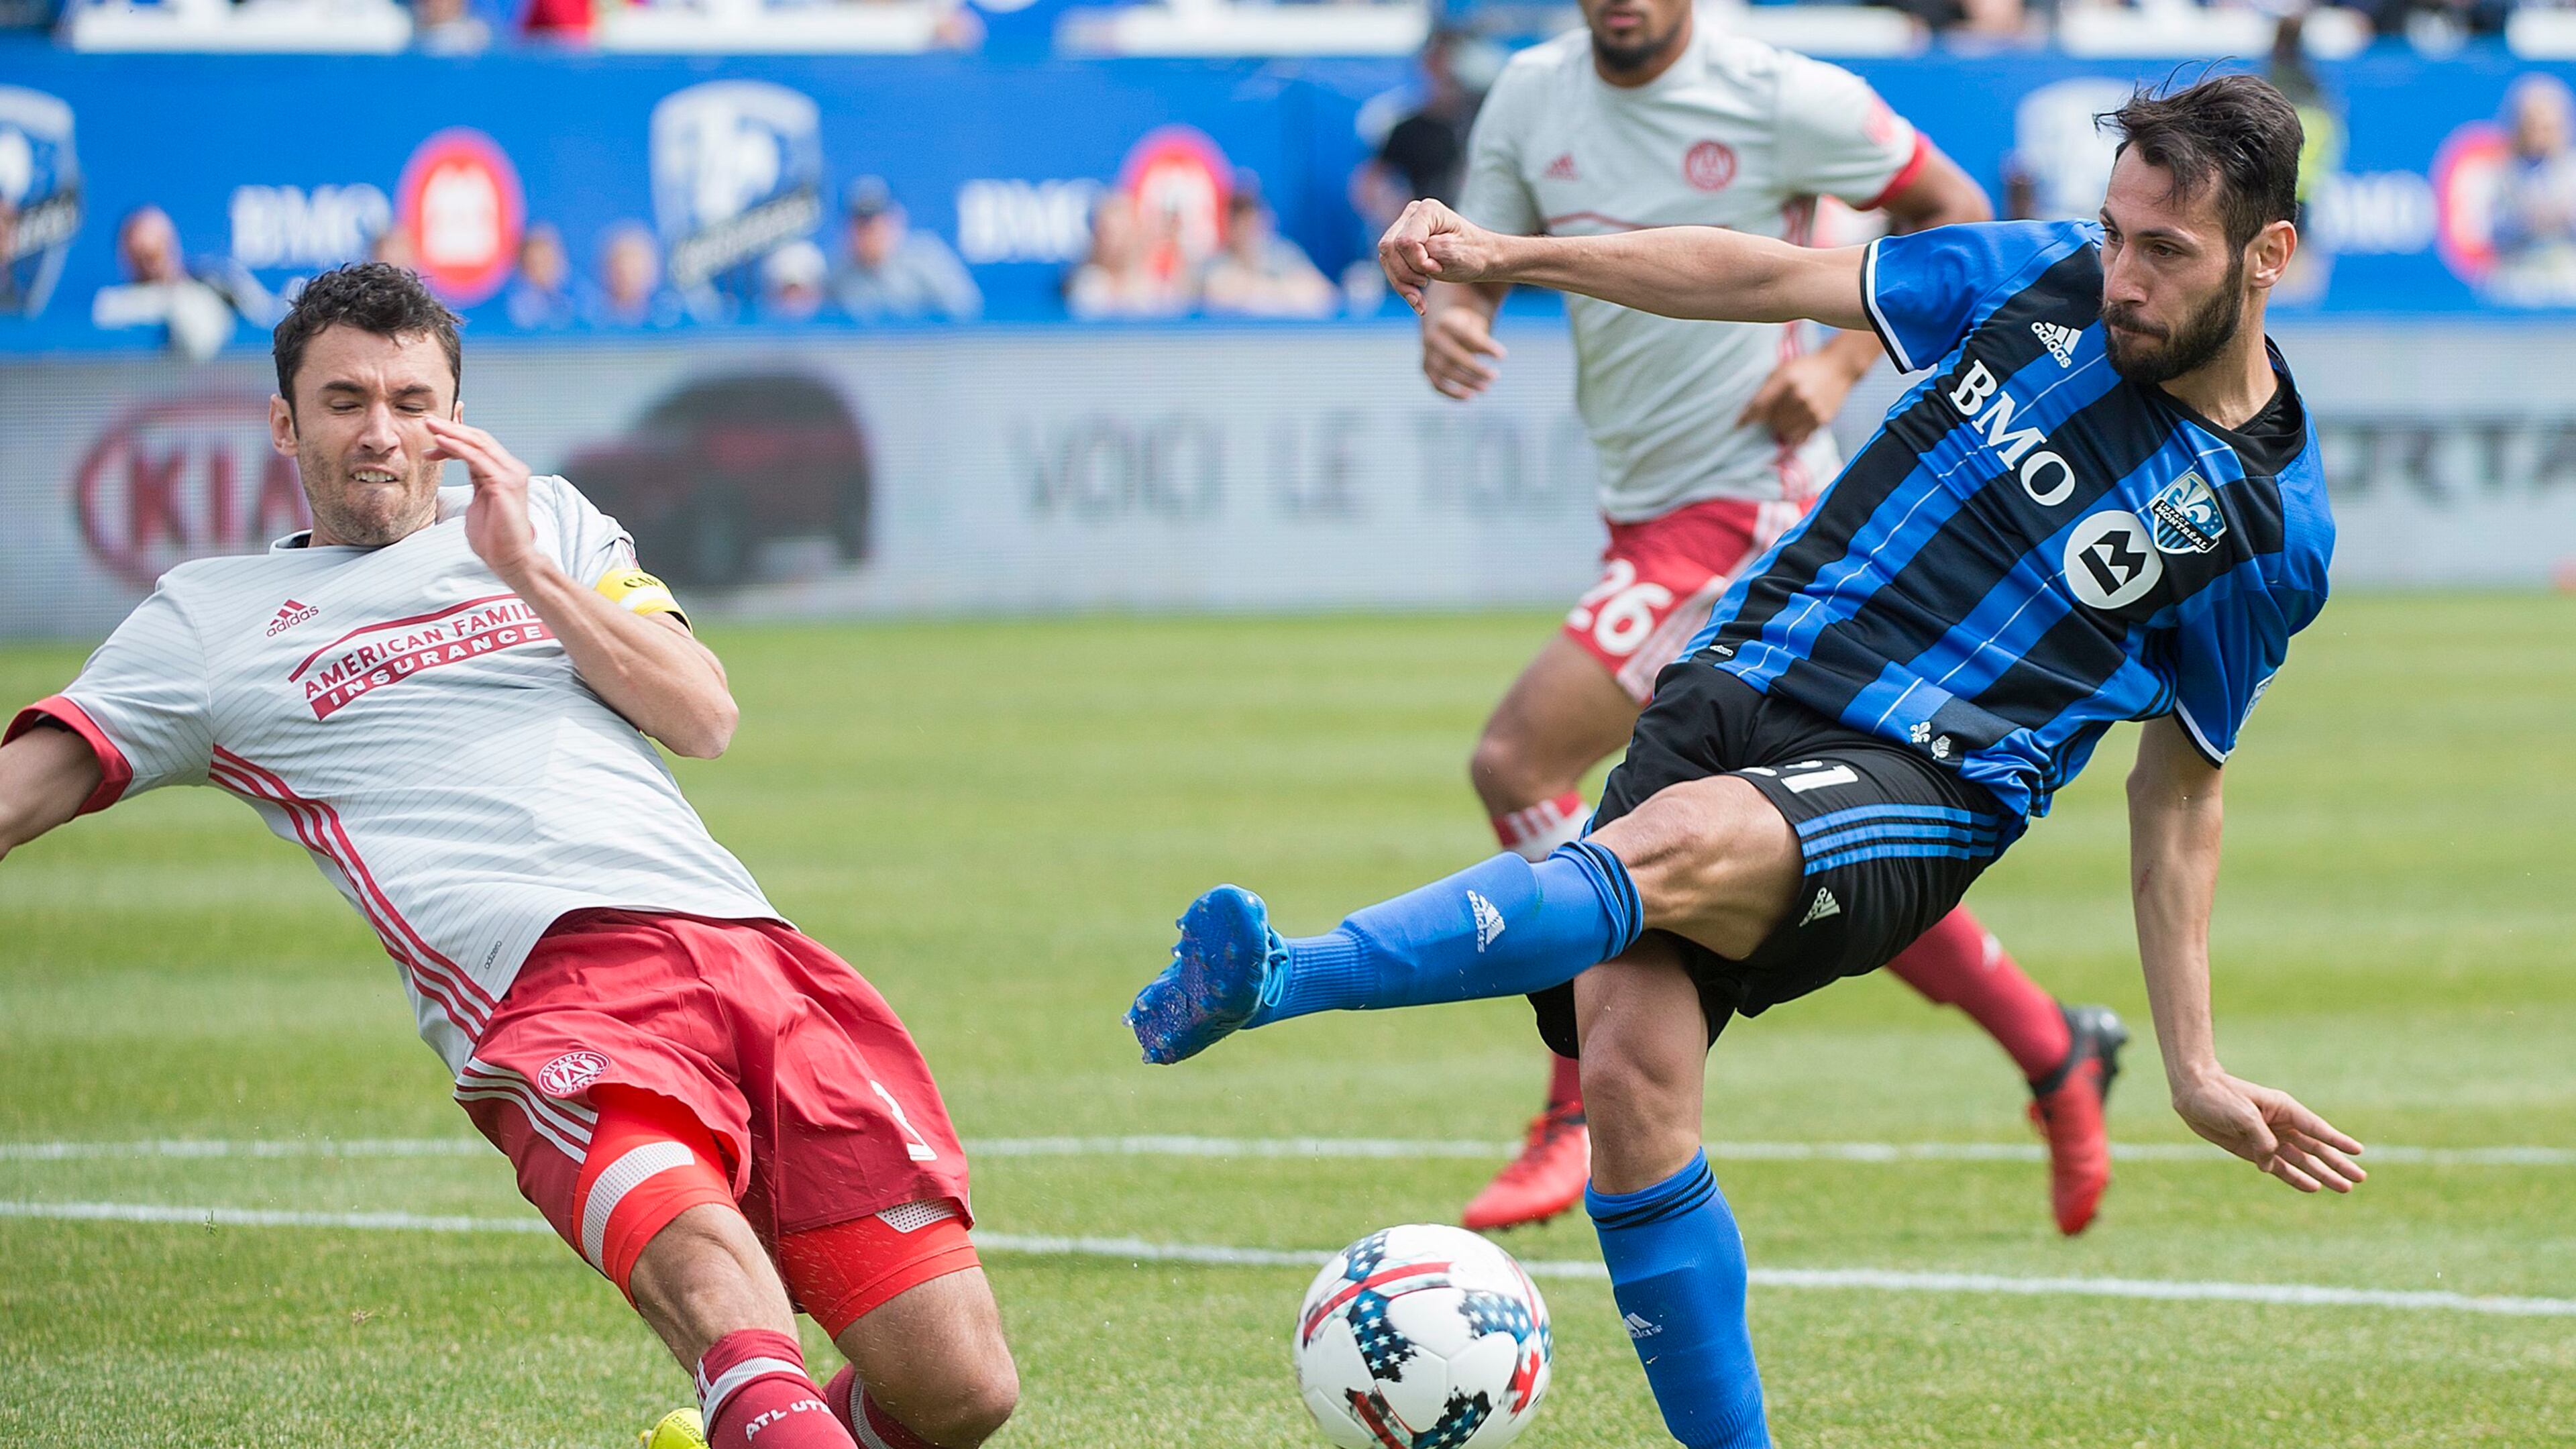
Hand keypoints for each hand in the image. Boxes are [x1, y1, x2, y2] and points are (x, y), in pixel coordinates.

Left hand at [424, 415, 540, 583]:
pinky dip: (456, 448)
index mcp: (506, 473)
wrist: (509, 559)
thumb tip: (460, 466)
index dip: (457, 435)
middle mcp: (512, 469)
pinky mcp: (504, 483)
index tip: (434, 432)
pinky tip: (440, 442)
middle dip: (452, 428)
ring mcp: (511, 475)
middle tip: (427, 420)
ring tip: (429, 425)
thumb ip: (474, 480)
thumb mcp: (478, 500)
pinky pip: (476, 459)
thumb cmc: (493, 537)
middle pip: (479, 439)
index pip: (480, 445)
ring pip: (478, 444)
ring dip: (451, 433)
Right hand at [1378, 200, 1505, 312]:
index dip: (1419, 262)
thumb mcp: (1452, 254)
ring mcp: (1404, 227)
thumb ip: (1423, 254)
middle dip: (1406, 272)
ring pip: (1385, 259)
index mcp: (1427, 210)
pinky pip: (1389, 266)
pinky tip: (1416, 301)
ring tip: (1420, 298)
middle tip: (1427, 281)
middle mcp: (1412, 214)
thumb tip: (1391, 254)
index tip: (1438, 269)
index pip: (1405, 241)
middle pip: (1389, 248)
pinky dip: (1402, 286)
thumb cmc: (1472, 254)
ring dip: (1402, 283)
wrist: (1480, 258)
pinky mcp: (1400, 244)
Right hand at [1422, 306, 1505, 399]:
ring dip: (1466, 382)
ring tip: (1485, 387)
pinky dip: (1452, 393)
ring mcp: (1428, 354)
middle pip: (1454, 356)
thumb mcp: (1474, 324)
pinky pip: (1437, 384)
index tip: (1503, 356)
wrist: (1439, 325)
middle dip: (1475, 369)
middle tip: (1495, 376)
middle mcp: (1433, 338)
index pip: (1467, 336)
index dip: (1485, 347)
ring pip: (1446, 372)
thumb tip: (1499, 356)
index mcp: (1446, 322)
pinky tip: (1470, 396)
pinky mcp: (1426, 369)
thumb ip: (1483, 337)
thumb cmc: (1464, 325)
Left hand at [1737, 351, 1861, 446]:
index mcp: (1787, 379)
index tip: (1738, 425)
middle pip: (1772, 420)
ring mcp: (1812, 409)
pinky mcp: (1822, 419)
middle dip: (1770, 419)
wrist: (1838, 367)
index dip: (1747, 417)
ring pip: (1785, 431)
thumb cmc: (1806, 367)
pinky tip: (1797, 423)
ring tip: (1788, 416)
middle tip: (1776, 412)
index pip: (1760, 403)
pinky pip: (1801, 436)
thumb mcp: (1783, 369)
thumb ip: (1767, 388)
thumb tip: (1751, 412)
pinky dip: (1794, 434)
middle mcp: (1800, 395)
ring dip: (1781, 427)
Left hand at [2170, 1070, 2366, 1193]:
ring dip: (2321, 1174)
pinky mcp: (2253, 1149)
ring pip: (2301, 1160)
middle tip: (2358, 1179)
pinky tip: (2312, 1187)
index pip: (2316, 1128)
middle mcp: (2280, 1124)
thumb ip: (2262, 1140)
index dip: (2337, 1141)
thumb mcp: (2243, 1116)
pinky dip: (2294, 1178)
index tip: (2358, 1152)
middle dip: (2337, 1164)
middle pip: (2315, 1148)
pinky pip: (2279, 1166)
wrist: (2192, 1094)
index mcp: (2283, 1108)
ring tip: (2343, 1188)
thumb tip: (2270, 1165)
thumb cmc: (2219, 1096)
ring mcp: (2268, 1138)